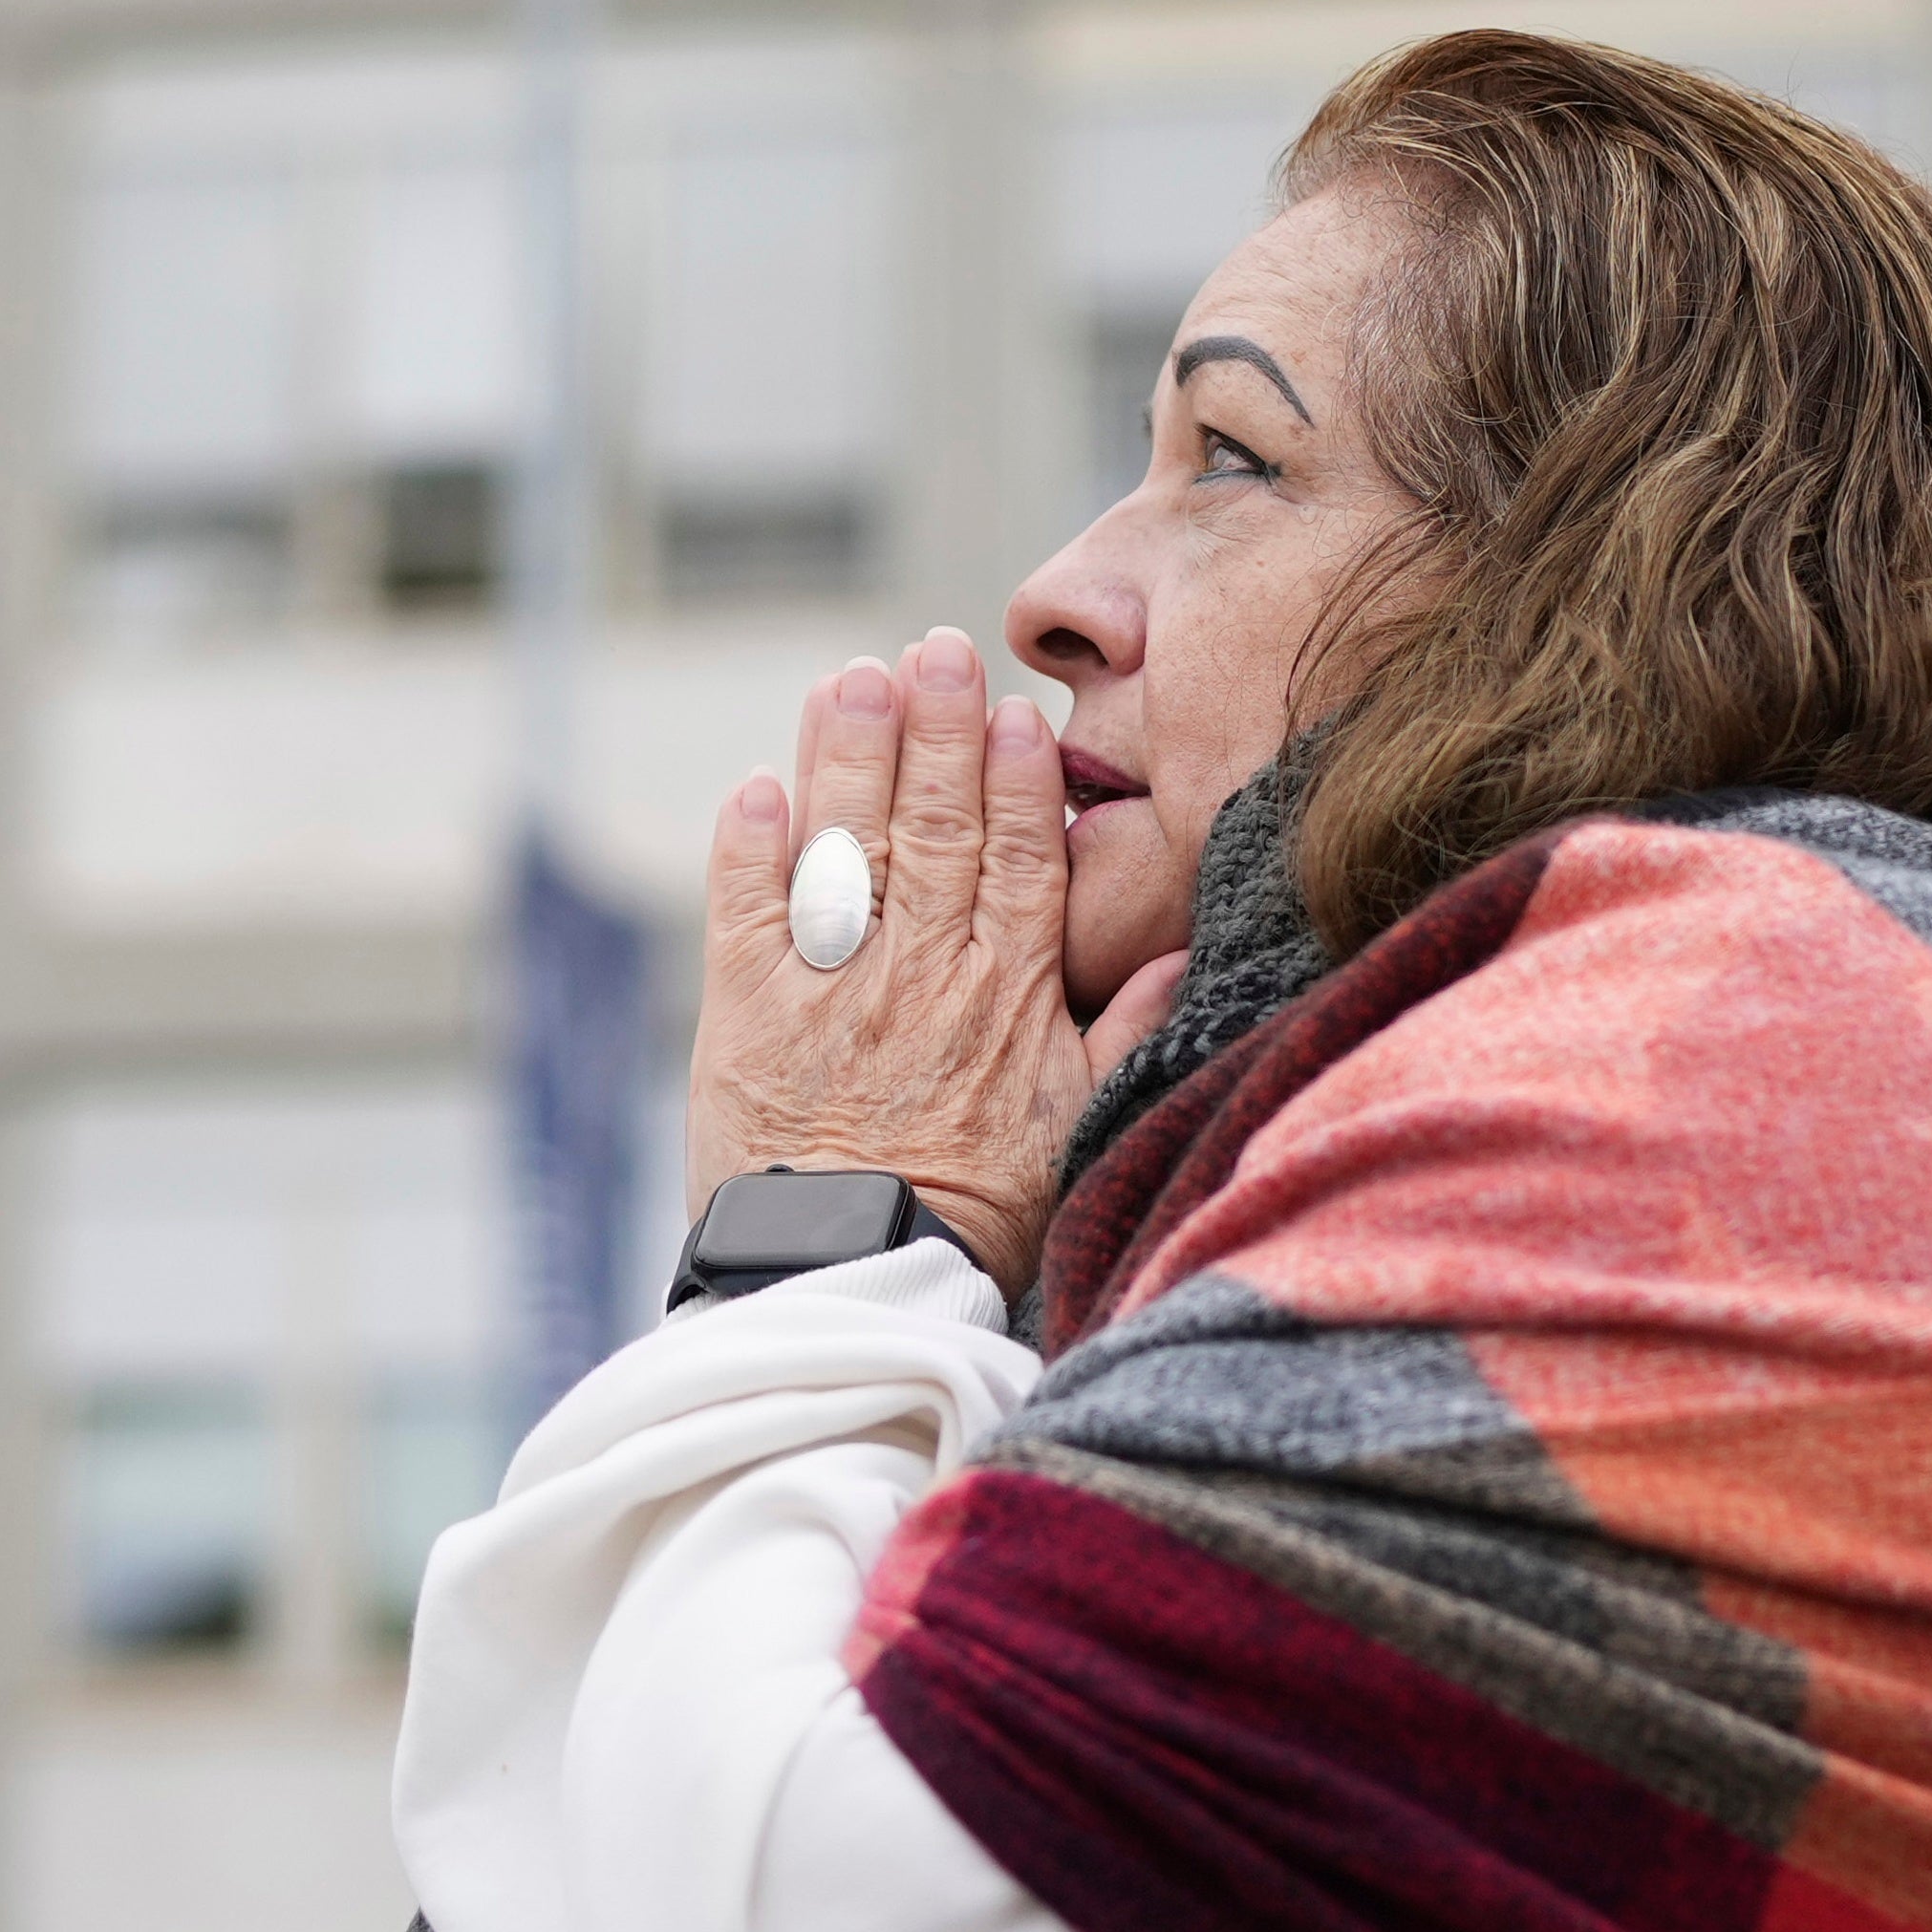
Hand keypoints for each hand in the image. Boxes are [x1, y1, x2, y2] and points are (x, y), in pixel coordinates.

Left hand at [687, 627, 1158, 1302]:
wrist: (857, 1283)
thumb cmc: (975, 1212)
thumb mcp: (1079, 1126)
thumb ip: (1131, 1032)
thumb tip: (1185, 950)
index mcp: (1005, 996)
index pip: (1015, 861)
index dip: (1014, 779)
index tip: (1013, 710)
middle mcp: (918, 976)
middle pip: (930, 828)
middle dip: (933, 730)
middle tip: (933, 648)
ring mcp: (829, 988)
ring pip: (843, 847)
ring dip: (847, 756)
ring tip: (853, 679)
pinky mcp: (746, 1014)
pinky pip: (747, 911)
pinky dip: (750, 844)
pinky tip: (760, 783)